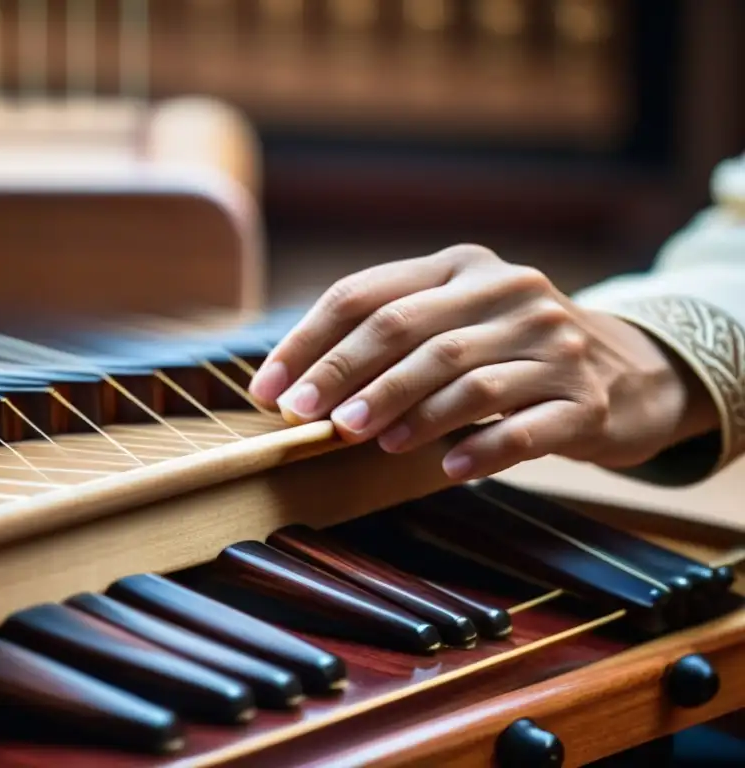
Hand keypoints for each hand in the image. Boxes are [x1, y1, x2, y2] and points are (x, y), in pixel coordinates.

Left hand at [249, 245, 718, 479]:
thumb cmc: (511, 349)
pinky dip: (481, 448)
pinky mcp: (586, 400)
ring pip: (466, 379)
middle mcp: (510, 293)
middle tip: (306, 416)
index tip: (268, 389)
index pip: (368, 295)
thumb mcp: (458, 318)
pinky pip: (526, 429)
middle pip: (410, 331)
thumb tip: (298, 382)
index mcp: (463, 267)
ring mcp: (554, 346)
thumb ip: (393, 334)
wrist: (628, 371)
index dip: (309, 342)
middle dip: (346, 375)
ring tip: (368, 440)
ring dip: (407, 411)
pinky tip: (446, 467)